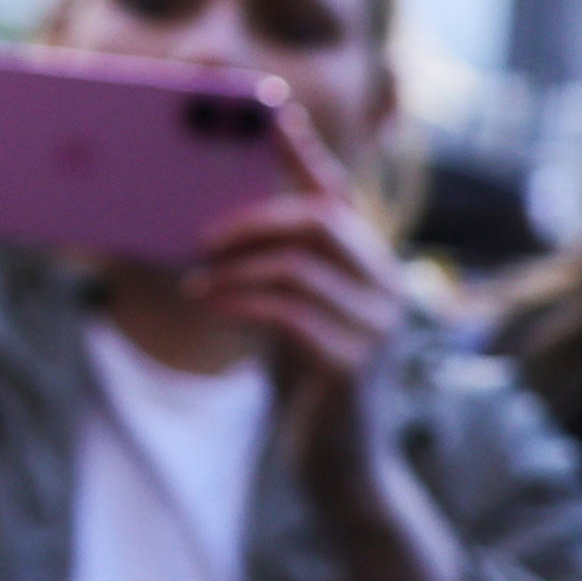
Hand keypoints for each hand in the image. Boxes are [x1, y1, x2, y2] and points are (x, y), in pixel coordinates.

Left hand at [186, 101, 465, 580]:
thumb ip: (271, 268)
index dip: (300, 147)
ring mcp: (376, 324)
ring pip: (298, 262)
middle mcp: (385, 283)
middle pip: (317, 216)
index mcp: (369, 262)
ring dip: (235, 265)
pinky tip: (209, 303)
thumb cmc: (307, 383)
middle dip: (251, 217)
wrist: (343, 470)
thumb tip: (205, 221)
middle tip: (200, 233)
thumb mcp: (288, 313)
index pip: (335, 188)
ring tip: (197, 279)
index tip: (262, 110)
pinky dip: (240, 301)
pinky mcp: (353, 362)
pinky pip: (288, 310)